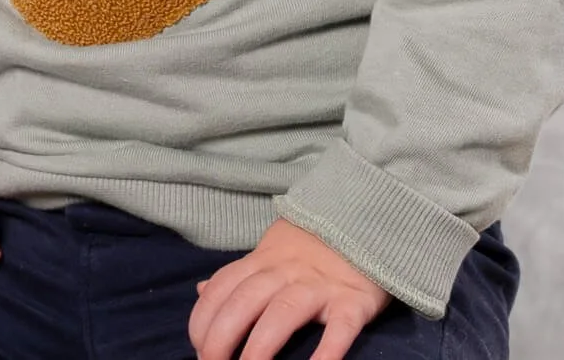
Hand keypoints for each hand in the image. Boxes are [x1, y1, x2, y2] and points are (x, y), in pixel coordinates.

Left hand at [188, 216, 392, 359]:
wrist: (366, 216)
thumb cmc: (312, 243)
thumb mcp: (269, 250)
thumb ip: (238, 274)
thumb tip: (200, 290)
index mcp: (263, 260)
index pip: (222, 287)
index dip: (203, 318)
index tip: (197, 346)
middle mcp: (286, 271)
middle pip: (245, 300)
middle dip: (222, 336)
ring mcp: (320, 285)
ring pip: (283, 312)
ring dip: (261, 346)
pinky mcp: (353, 300)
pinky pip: (340, 328)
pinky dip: (326, 352)